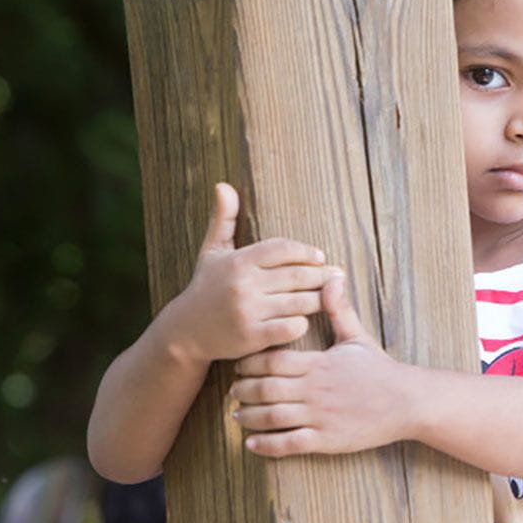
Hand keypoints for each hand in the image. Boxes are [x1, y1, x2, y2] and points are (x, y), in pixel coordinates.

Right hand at [153, 182, 335, 364]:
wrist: (184, 332)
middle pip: (297, 276)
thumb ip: (223, 219)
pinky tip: (306, 319)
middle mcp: (244, 285)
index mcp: (238, 261)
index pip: (283, 248)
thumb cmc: (205, 287)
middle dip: (322, 275)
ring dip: (318, 299)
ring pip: (299, 302)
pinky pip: (291, 328)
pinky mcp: (252, 337)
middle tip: (338, 275)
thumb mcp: (211, 252)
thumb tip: (223, 185)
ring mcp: (248, 312)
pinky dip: (302, 323)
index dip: (306, 251)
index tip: (319, 256)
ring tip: (332, 295)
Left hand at [230, 274, 413, 455]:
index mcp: (319, 363)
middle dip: (243, 389)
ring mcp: (320, 416)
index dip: (250, 363)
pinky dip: (265, 444)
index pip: (273, 360)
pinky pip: (288, 444)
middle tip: (232, 389)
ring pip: (272, 417)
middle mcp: (315, 390)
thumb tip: (331, 277)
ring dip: (248, 416)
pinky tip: (251, 442)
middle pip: (266, 388)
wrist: (406, 402)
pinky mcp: (326, 440)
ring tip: (237, 415)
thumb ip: (338, 309)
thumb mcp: (357, 336)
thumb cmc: (379, 369)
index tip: (240, 364)